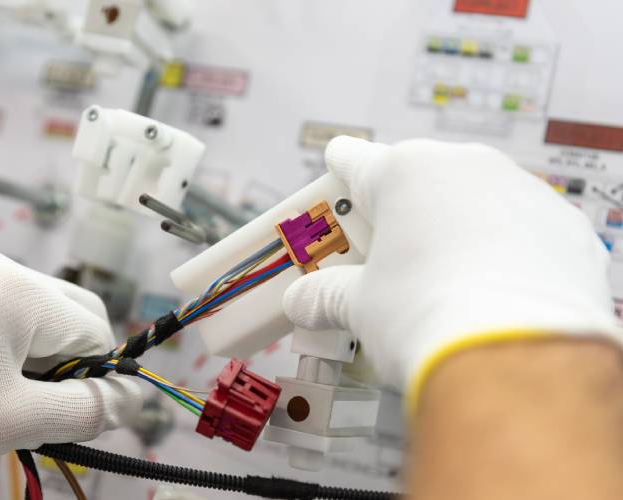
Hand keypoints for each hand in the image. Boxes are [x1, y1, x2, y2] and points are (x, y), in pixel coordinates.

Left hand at [0, 249, 140, 466]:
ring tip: (1, 394)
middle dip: (71, 363)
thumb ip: (88, 409)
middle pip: (74, 315)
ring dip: (41, 356)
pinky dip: (12, 344)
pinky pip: (9, 309)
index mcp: (21, 291)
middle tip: (35, 406)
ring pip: (43, 313)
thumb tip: (139, 399)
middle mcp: (1, 266)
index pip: (96, 332)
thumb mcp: (15, 420)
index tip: (67, 414)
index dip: (94, 378)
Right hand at [283, 137, 619, 402]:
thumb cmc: (428, 317)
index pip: (357, 160)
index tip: (337, 166)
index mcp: (406, 172)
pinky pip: (523, 229)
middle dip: (398, 215)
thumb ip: (326, 296)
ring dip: (455, 231)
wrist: (516, 359)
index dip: (340, 170)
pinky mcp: (565, 226)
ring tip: (443, 285)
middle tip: (383, 257)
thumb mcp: (360, 306)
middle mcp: (466, 167)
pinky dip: (505, 252)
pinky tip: (494, 293)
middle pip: (417, 182)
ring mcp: (522, 192)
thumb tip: (302, 303)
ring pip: (475, 202)